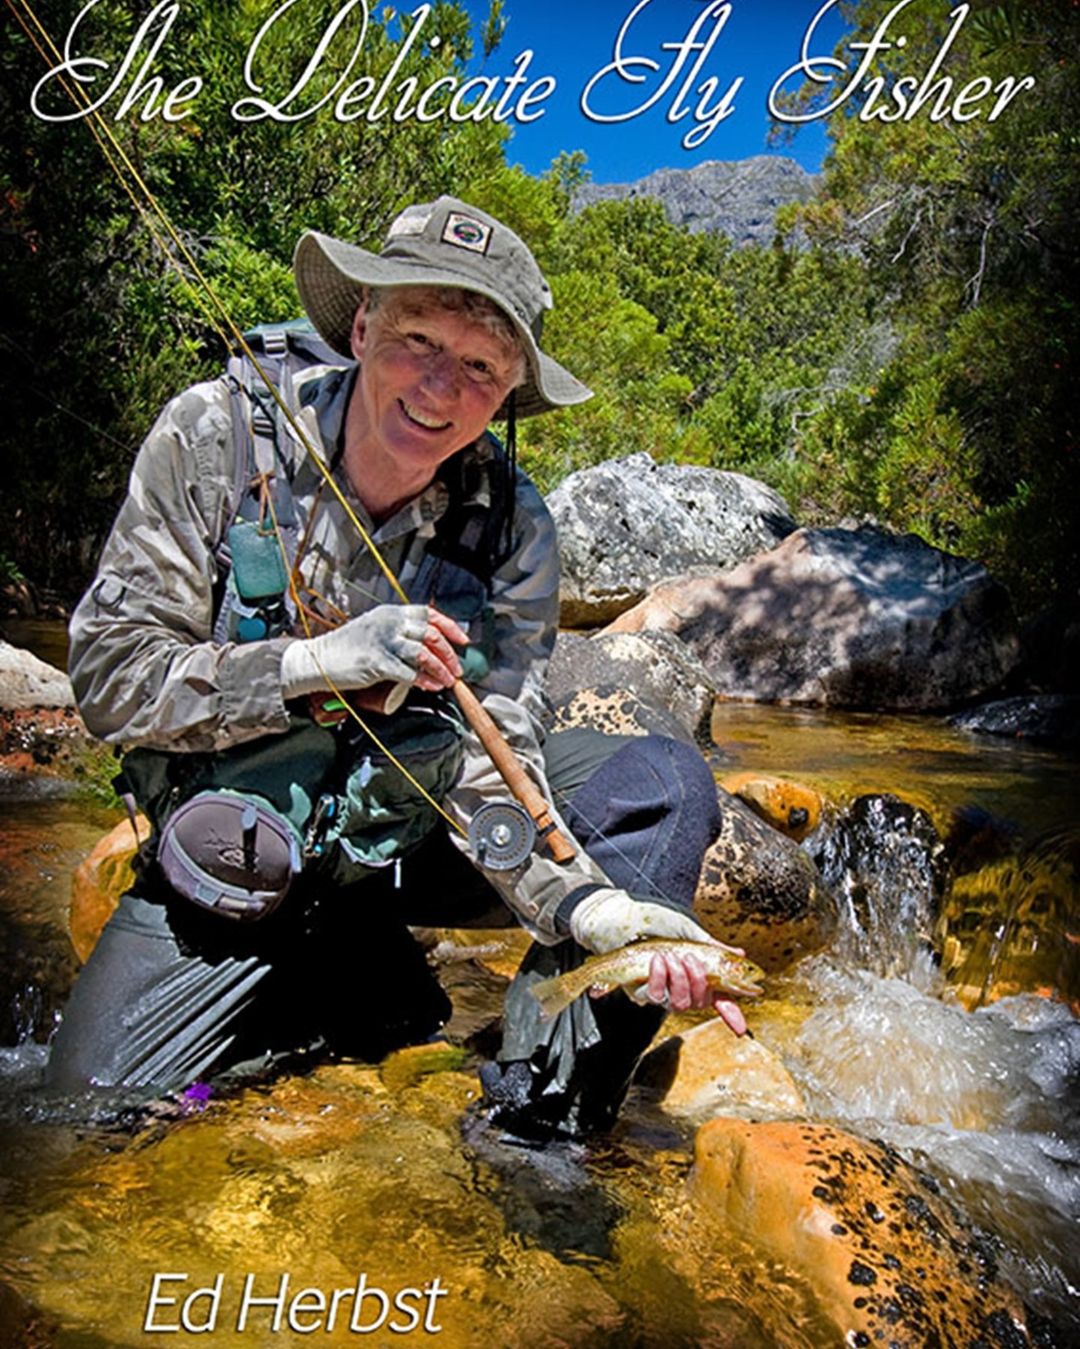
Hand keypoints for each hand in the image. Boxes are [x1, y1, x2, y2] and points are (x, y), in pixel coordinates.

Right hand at [280, 604, 467, 698]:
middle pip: (431, 634)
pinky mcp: (377, 662)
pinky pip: (408, 672)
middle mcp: (389, 622)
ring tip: (447, 681)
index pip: (429, 614)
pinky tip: (429, 686)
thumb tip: (428, 647)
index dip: (450, 627)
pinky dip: (423, 680)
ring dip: (440, 669)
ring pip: (423, 653)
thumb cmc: (347, 648)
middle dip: (449, 654)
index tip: (463, 641)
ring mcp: (383, 641)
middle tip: (457, 669)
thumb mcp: (375, 630)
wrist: (318, 660)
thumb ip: (398, 633)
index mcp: (391, 612)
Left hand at [570, 887, 748, 1034]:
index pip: (718, 997)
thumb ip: (711, 946)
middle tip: (690, 959)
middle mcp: (681, 986)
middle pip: (700, 1002)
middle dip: (699, 982)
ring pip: (680, 1003)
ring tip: (669, 956)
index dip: (730, 1013)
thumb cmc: (654, 920)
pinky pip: (656, 996)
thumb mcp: (687, 929)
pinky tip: (656, 960)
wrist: (621, 916)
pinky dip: (659, 977)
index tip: (740, 1027)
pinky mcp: (641, 992)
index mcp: (696, 972)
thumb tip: (739, 955)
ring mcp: (662, 990)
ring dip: (678, 979)